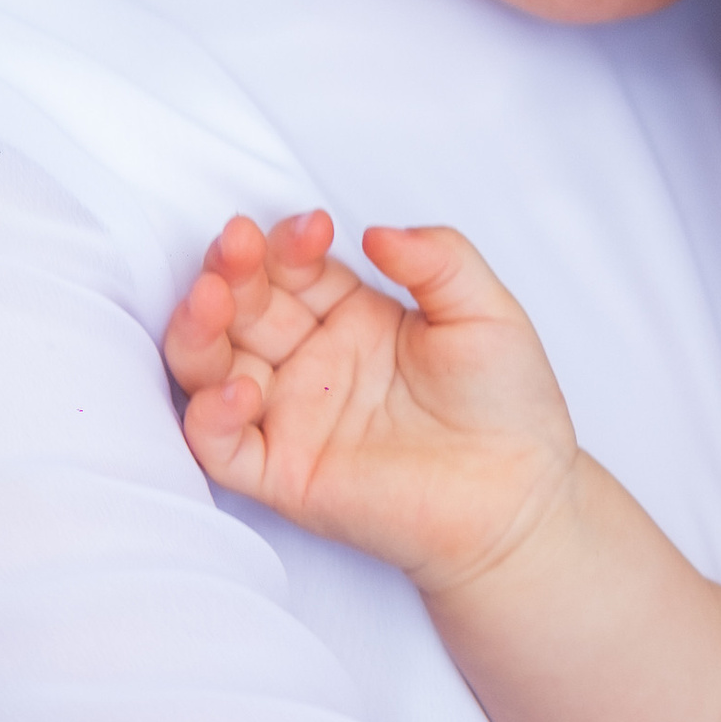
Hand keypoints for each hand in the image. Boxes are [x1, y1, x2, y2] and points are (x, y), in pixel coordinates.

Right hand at [164, 212, 578, 590]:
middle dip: (231, 270)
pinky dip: (211, 416)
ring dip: (198, 329)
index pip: (293, 267)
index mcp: (350, 317)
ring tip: (211, 297)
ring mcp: (290, 418)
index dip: (290, 242)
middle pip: (241, 307)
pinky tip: (240, 387)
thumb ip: (440, 260)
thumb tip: (376, 232)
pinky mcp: (283, 475)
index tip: (316, 227)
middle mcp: (310, 363)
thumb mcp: (485, 312)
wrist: (522, 493)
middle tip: (240, 244)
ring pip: (209, 367)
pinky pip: (220, 446)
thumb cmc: (508, 404)